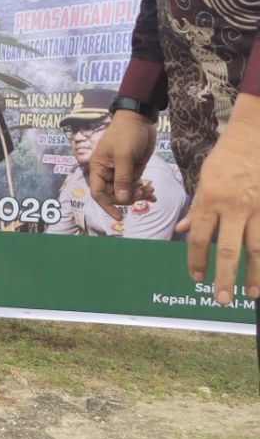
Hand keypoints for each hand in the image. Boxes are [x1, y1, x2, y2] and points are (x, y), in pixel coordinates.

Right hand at [88, 109, 157, 219]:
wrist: (140, 119)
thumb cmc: (126, 134)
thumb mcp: (124, 155)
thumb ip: (123, 178)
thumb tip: (122, 199)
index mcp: (99, 167)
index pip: (99, 192)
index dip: (107, 206)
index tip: (119, 217)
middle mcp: (108, 172)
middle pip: (114, 195)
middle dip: (128, 198)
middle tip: (143, 193)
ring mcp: (121, 171)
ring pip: (126, 192)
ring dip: (138, 195)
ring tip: (150, 191)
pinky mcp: (133, 170)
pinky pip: (136, 186)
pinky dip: (143, 191)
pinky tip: (153, 193)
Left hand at [176, 92, 259, 304]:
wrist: (253, 140)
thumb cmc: (224, 161)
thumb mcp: (203, 182)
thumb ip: (196, 210)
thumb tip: (184, 231)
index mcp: (210, 201)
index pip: (201, 238)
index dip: (197, 260)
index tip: (196, 277)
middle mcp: (234, 208)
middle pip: (229, 250)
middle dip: (224, 277)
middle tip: (221, 298)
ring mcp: (258, 209)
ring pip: (257, 249)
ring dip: (254, 274)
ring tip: (251, 293)